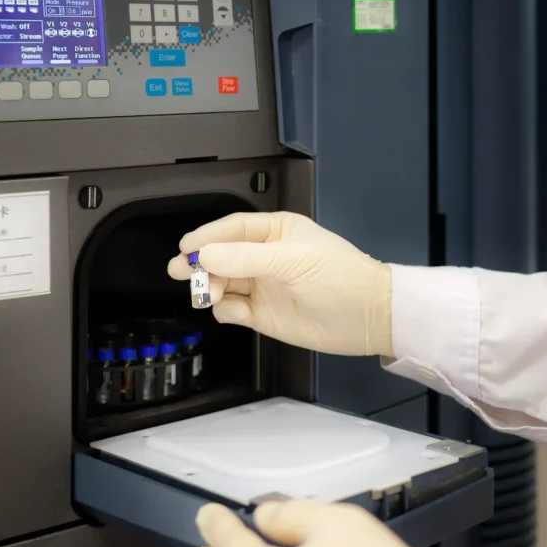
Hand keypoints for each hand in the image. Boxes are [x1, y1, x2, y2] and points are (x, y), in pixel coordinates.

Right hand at [167, 212, 393, 356]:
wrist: (367, 318)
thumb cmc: (339, 277)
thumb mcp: (293, 261)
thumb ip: (247, 258)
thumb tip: (206, 255)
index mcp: (275, 231)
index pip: (232, 229)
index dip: (207, 237)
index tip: (186, 247)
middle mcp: (265, 257)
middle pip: (221, 256)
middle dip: (199, 263)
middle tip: (179, 271)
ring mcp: (262, 286)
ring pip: (222, 283)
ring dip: (209, 287)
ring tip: (206, 294)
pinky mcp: (262, 315)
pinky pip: (231, 309)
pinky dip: (225, 310)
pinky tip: (232, 311)